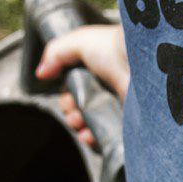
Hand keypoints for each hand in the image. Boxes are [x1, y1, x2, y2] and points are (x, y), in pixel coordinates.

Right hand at [33, 23, 129, 151]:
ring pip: (90, 127)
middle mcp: (108, 92)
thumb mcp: (79, 41)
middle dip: (70, 113)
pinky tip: (88, 134)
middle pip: (80, 112)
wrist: (141, 63)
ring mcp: (119, 109)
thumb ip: (56, 53)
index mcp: (98, 74)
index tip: (67, 97)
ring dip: (77, 126)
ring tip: (80, 120)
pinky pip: (106, 140)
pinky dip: (92, 140)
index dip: (66, 98)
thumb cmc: (114, 48)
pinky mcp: (127, 126)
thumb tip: (41, 73)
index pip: (75, 93)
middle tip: (74, 109)